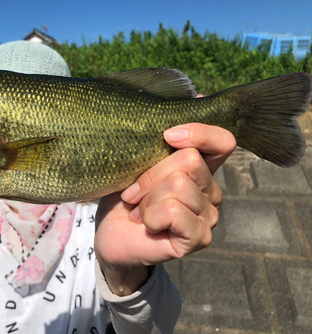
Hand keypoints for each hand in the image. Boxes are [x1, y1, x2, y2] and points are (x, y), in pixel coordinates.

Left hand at [94, 123, 235, 295]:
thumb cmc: (124, 197)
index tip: (167, 135)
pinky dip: (150, 215)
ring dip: (146, 198)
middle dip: (150, 174)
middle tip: (134, 193)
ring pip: (178, 184)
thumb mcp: (138, 161)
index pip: (223, 141)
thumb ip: (163, 137)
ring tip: (138, 210)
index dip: (199, 132)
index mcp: (200, 168)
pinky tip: (147, 224)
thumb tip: (199, 95)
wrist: (109, 236)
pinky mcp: (199, 237)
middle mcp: (211, 190)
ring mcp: (208, 215)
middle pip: (188, 160)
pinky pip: (173, 210)